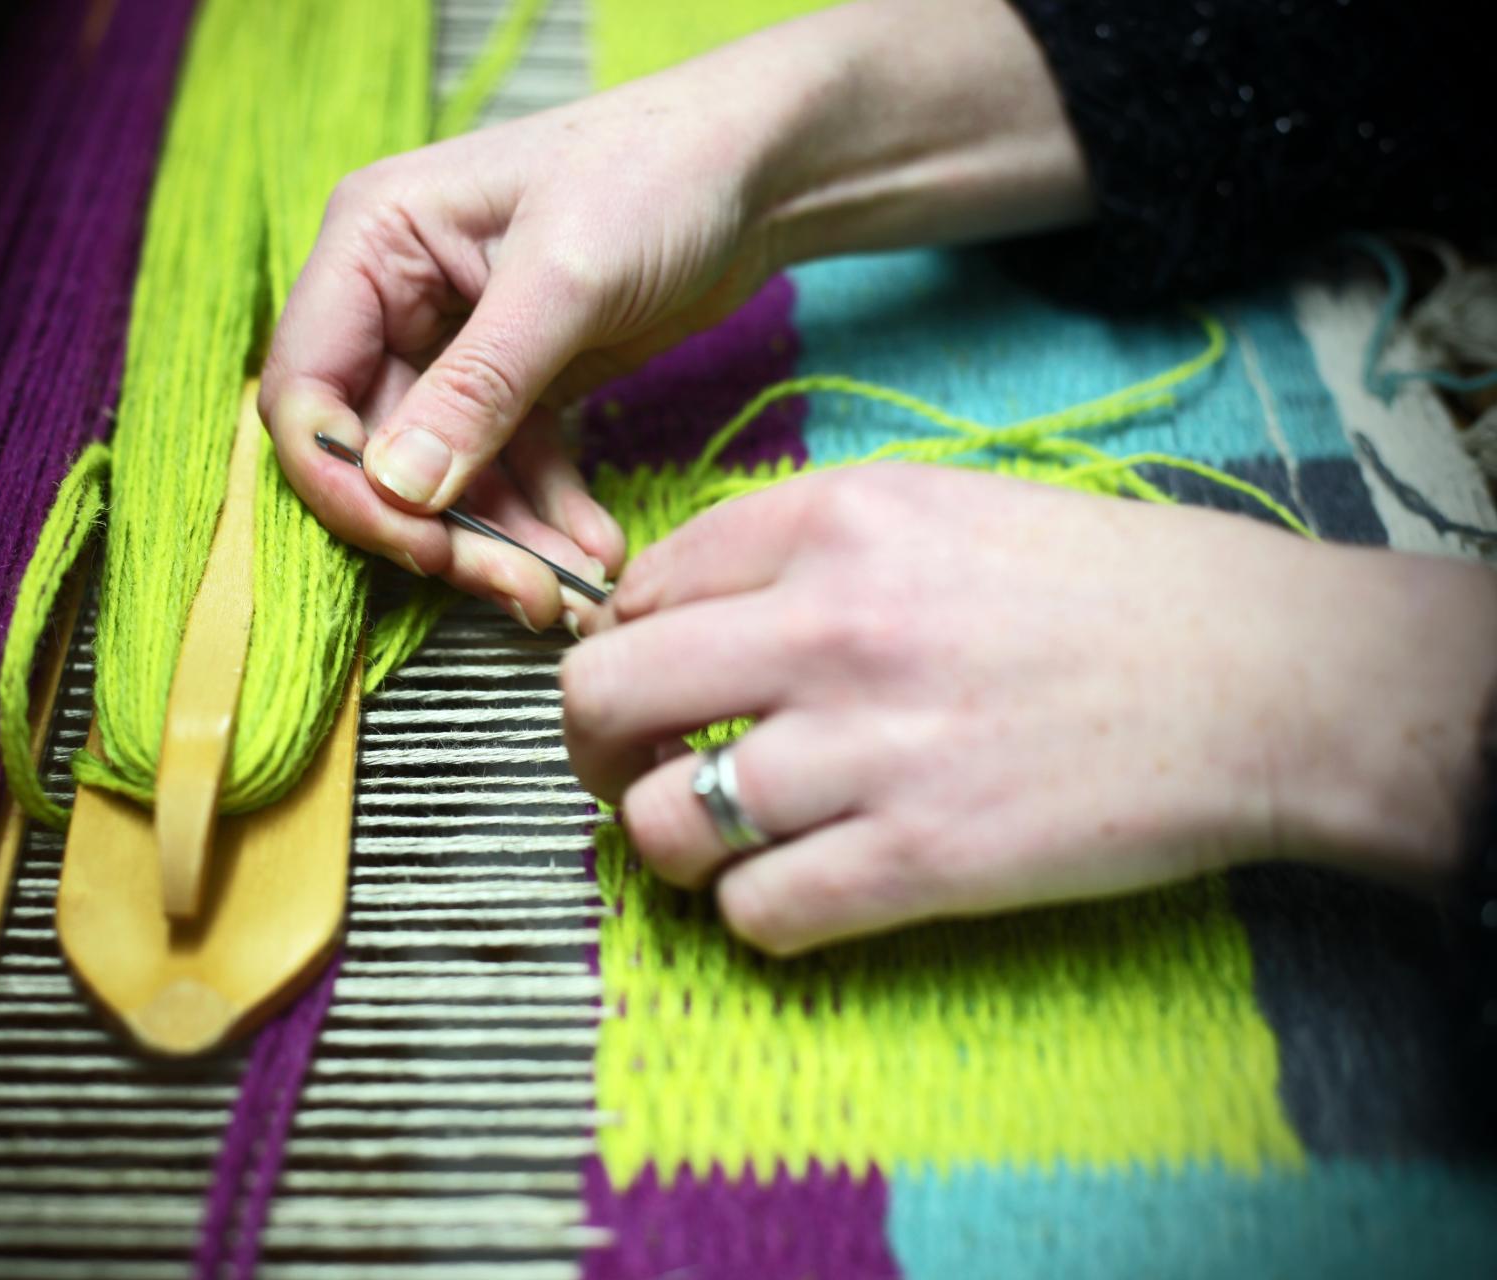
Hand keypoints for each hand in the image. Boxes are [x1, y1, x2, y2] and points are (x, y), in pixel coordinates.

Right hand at [261, 0, 1091, 629]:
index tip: (420, 544)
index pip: (304, 390)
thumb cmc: (657, 173)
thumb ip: (478, 387)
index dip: (344, 482)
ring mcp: (451, 347)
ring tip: (577, 587)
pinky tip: (598, 549)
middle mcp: (393, 300)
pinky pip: (506, 471)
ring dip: (503, 541)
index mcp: (371, 244)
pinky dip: (546, 517)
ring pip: (443, 478)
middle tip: (523, 588)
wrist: (757, 167)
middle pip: (375, 451)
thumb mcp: (566, 280)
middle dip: (443, 531)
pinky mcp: (512, 384)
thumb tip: (400, 489)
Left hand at [562, 465, 1496, 953]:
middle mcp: (830, 627)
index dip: (629, 640)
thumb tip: (681, 609)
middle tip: (627, 763)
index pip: (642, 587)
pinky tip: (796, 883)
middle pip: (606, 693)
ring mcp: (869, 750)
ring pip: (660, 822)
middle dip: (591, 741)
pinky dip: (753, 909)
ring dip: (667, 840)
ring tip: (714, 835)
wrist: (1265, 678)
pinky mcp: (918, 862)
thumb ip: (806, 544)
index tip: (656, 675)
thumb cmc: (1109, 588)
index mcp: (835, 520)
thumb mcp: (946, 506)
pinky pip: (755, 910)